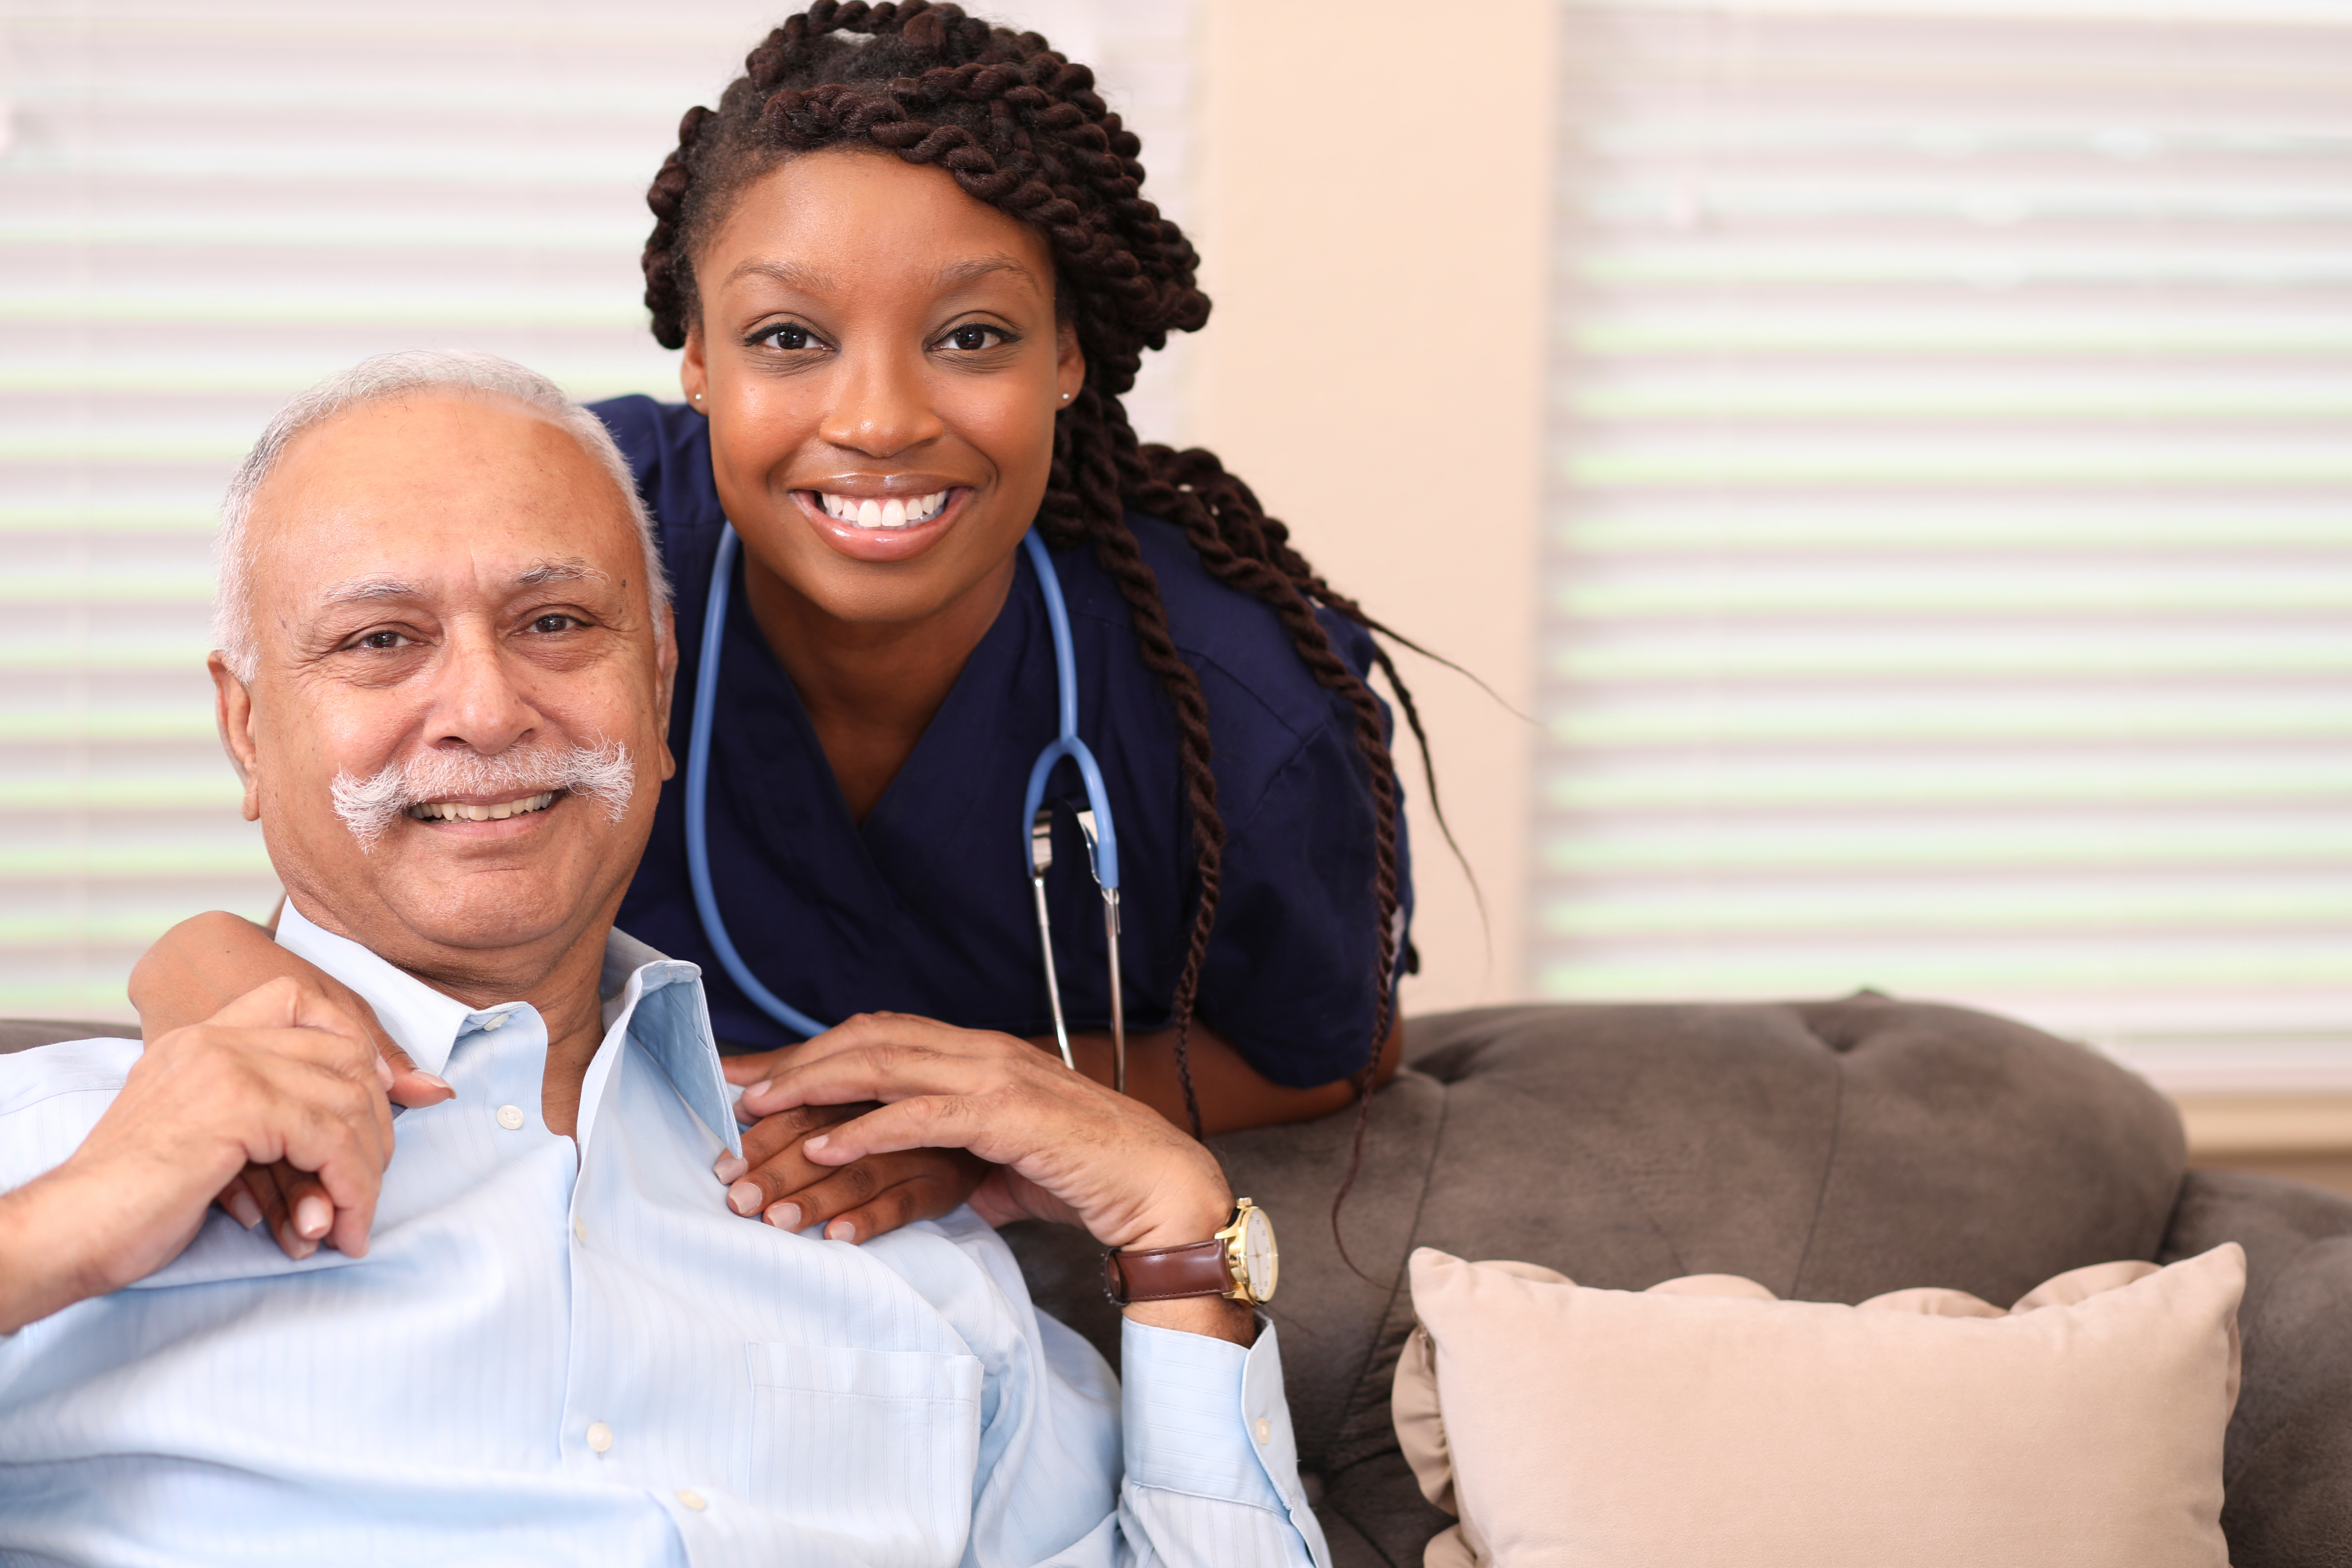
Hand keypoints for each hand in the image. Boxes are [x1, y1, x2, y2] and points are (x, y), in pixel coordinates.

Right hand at [129, 910, 449, 1257]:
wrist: (71, 1228)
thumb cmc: (135, 1200)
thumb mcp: (206, 1138)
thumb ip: (267, 1116)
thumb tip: (359, 1126)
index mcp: (201, 1039)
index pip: (297, 999)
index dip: (352, 1043)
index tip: (373, 1098)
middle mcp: (215, 1040)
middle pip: (342, 1054)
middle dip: (373, 1126)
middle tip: (365, 1186)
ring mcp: (226, 1067)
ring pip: (347, 1103)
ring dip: (363, 1173)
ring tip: (351, 1223)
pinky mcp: (238, 1107)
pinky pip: (331, 1140)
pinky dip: (349, 1189)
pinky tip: (337, 1227)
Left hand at [736, 1014, 1251, 1343]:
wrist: (1158, 1184)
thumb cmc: (1087, 1172)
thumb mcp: (1005, 1154)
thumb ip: (959, 1149)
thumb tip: (919, 1169)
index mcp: (979, 1053)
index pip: (880, 1034)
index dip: (812, 1050)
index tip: (753, 1074)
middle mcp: (983, 1051)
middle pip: (870, 1037)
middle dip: (797, 1060)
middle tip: (736, 1089)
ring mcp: (998, 1078)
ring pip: (887, 1064)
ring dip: (817, 1086)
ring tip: (762, 1111)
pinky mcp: (1010, 1117)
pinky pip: (924, 1116)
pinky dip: (870, 1125)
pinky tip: (828, 1143)